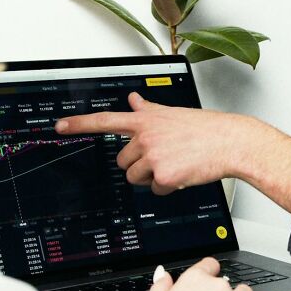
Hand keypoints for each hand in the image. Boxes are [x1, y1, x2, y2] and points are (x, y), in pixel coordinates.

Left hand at [56, 91, 290, 212]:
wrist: (230, 142)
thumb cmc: (205, 129)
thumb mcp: (173, 113)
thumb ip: (149, 109)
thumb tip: (133, 100)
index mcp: (146, 119)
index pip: (106, 120)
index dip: (79, 124)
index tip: (60, 126)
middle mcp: (146, 136)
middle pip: (123, 161)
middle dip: (139, 164)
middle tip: (163, 158)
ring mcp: (154, 156)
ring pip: (136, 178)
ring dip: (152, 177)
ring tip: (175, 164)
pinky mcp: (164, 175)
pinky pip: (155, 190)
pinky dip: (168, 187)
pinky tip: (183, 174)